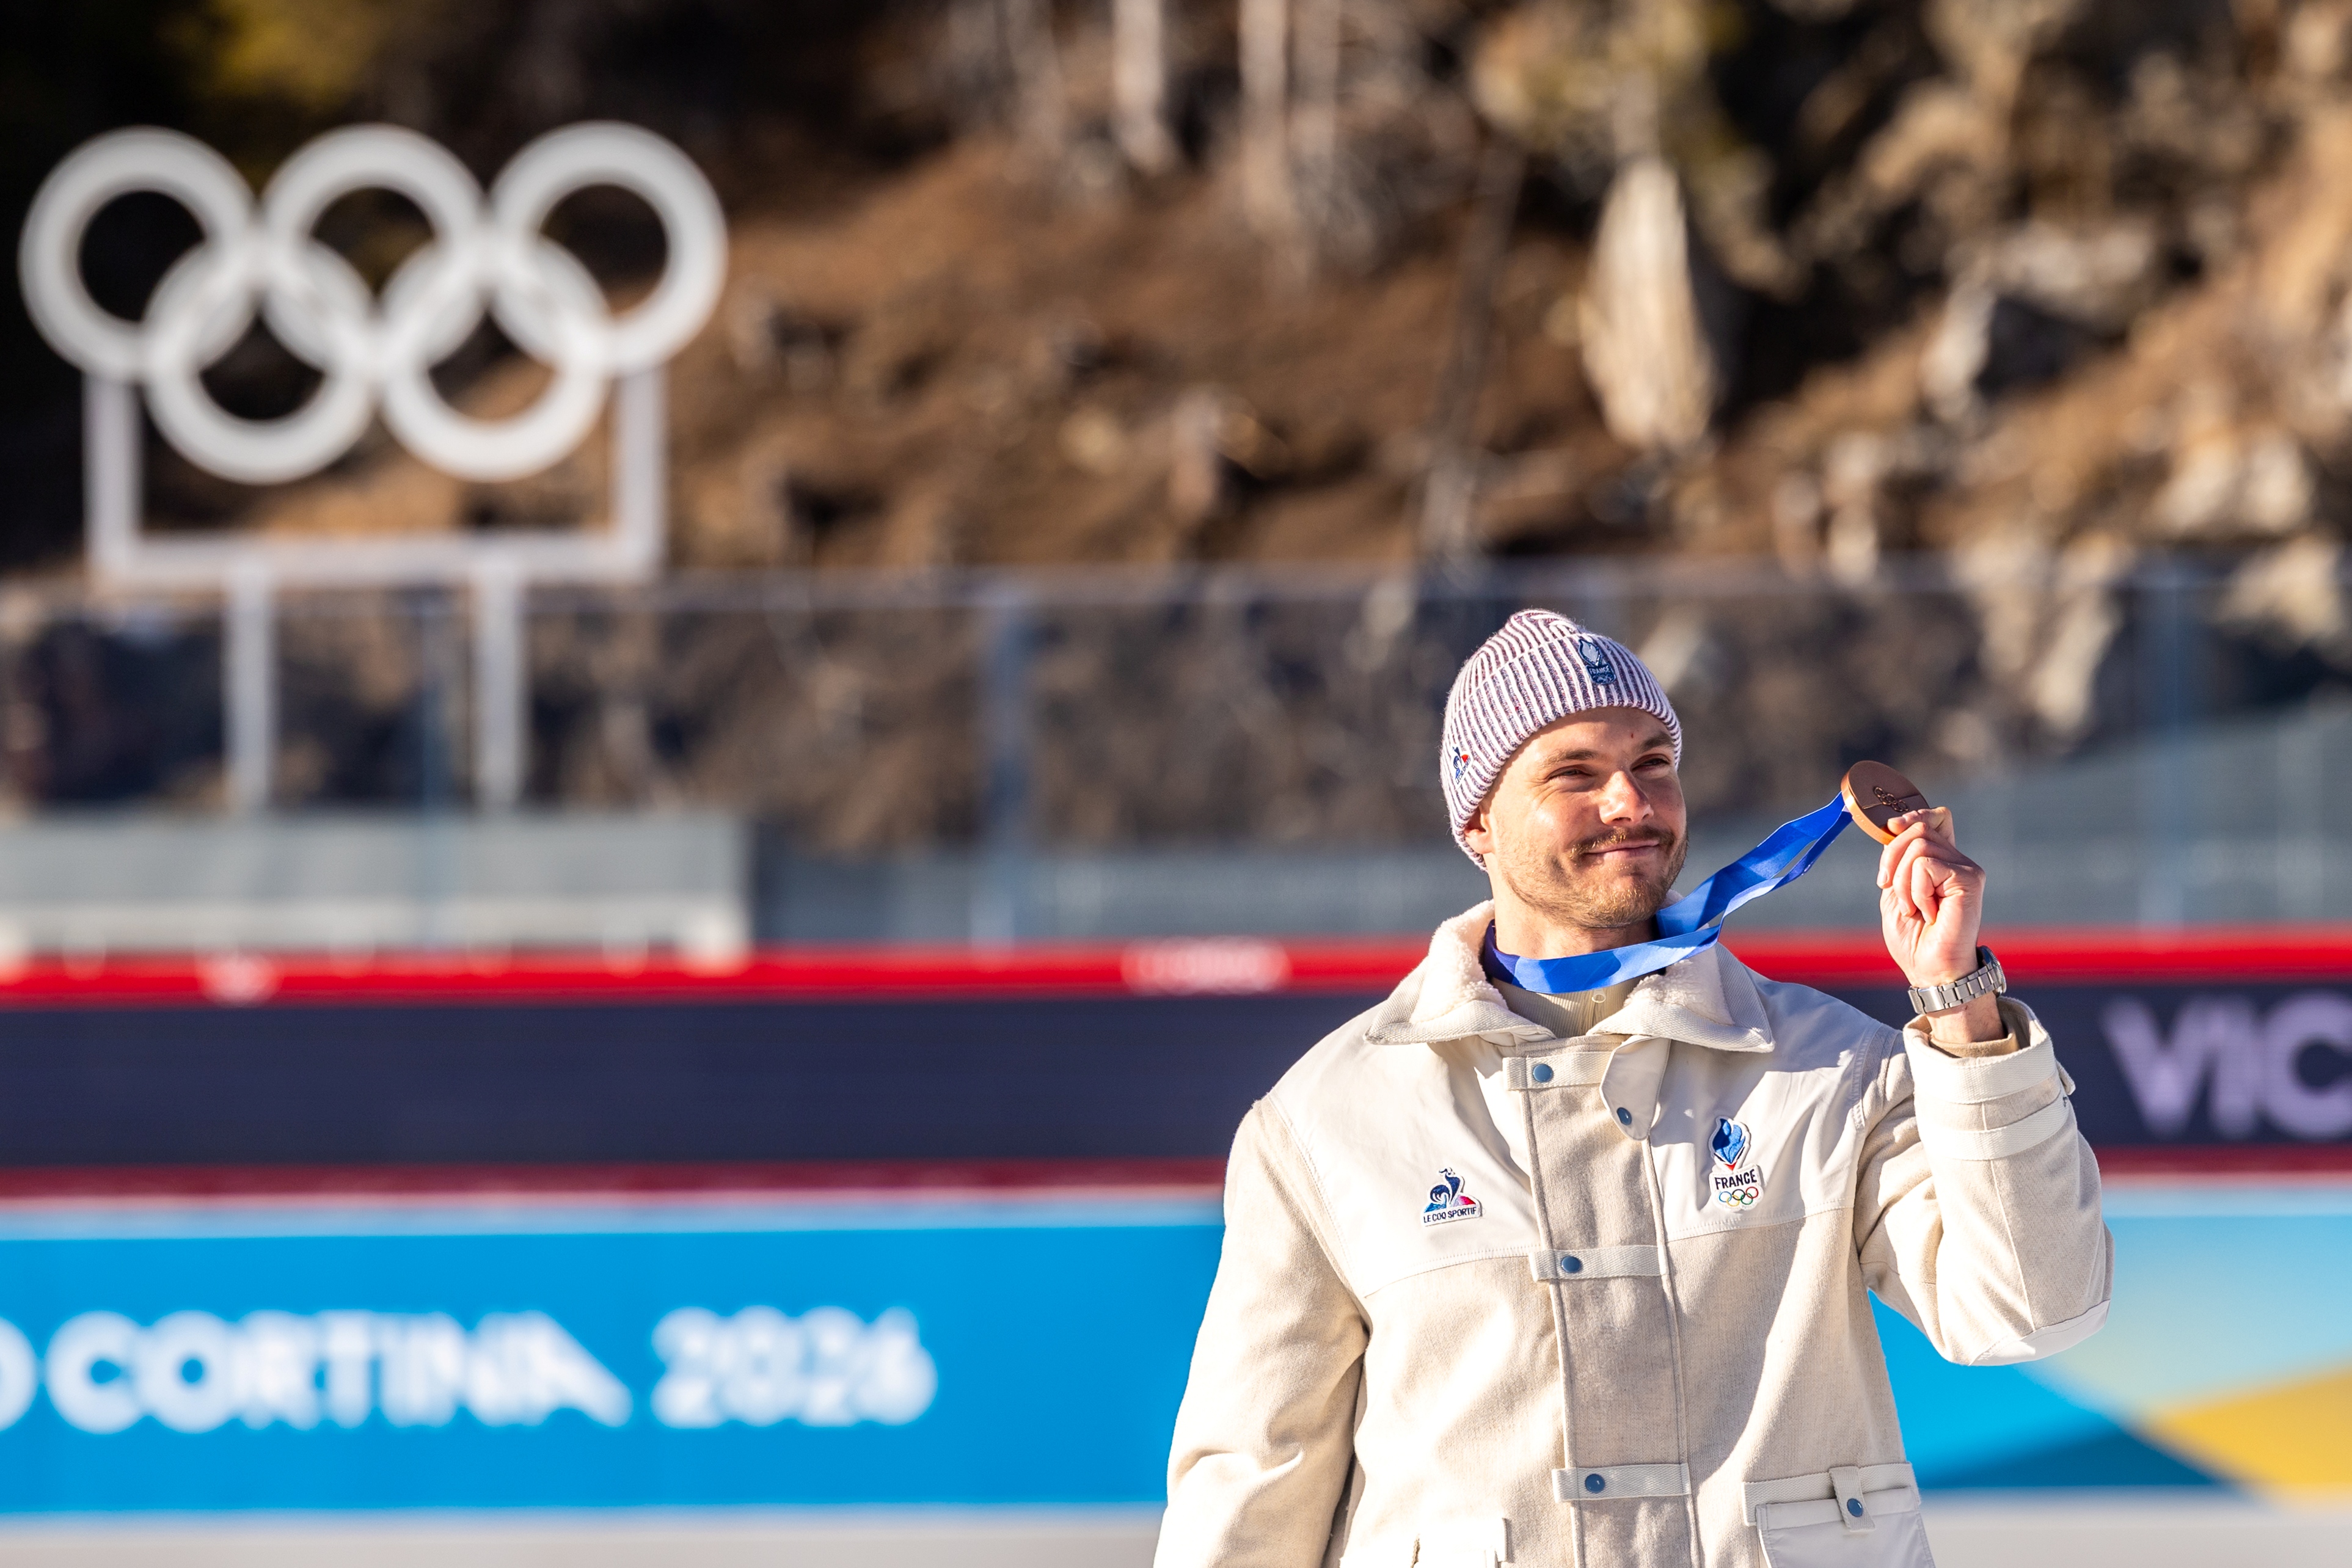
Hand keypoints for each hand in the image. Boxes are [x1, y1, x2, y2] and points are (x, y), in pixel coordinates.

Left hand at [1876, 807, 2004, 1046]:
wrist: (1930, 968)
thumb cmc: (1913, 935)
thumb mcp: (1896, 890)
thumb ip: (1898, 859)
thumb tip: (1894, 825)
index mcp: (1942, 861)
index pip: (1936, 818)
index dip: (1913, 815)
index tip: (1892, 827)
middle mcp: (1958, 860)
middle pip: (1919, 828)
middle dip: (1892, 857)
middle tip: (1890, 889)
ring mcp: (1967, 869)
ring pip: (1918, 845)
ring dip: (1902, 881)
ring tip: (1913, 908)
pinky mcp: (1969, 879)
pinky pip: (1925, 865)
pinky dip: (1915, 890)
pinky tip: (1928, 911)